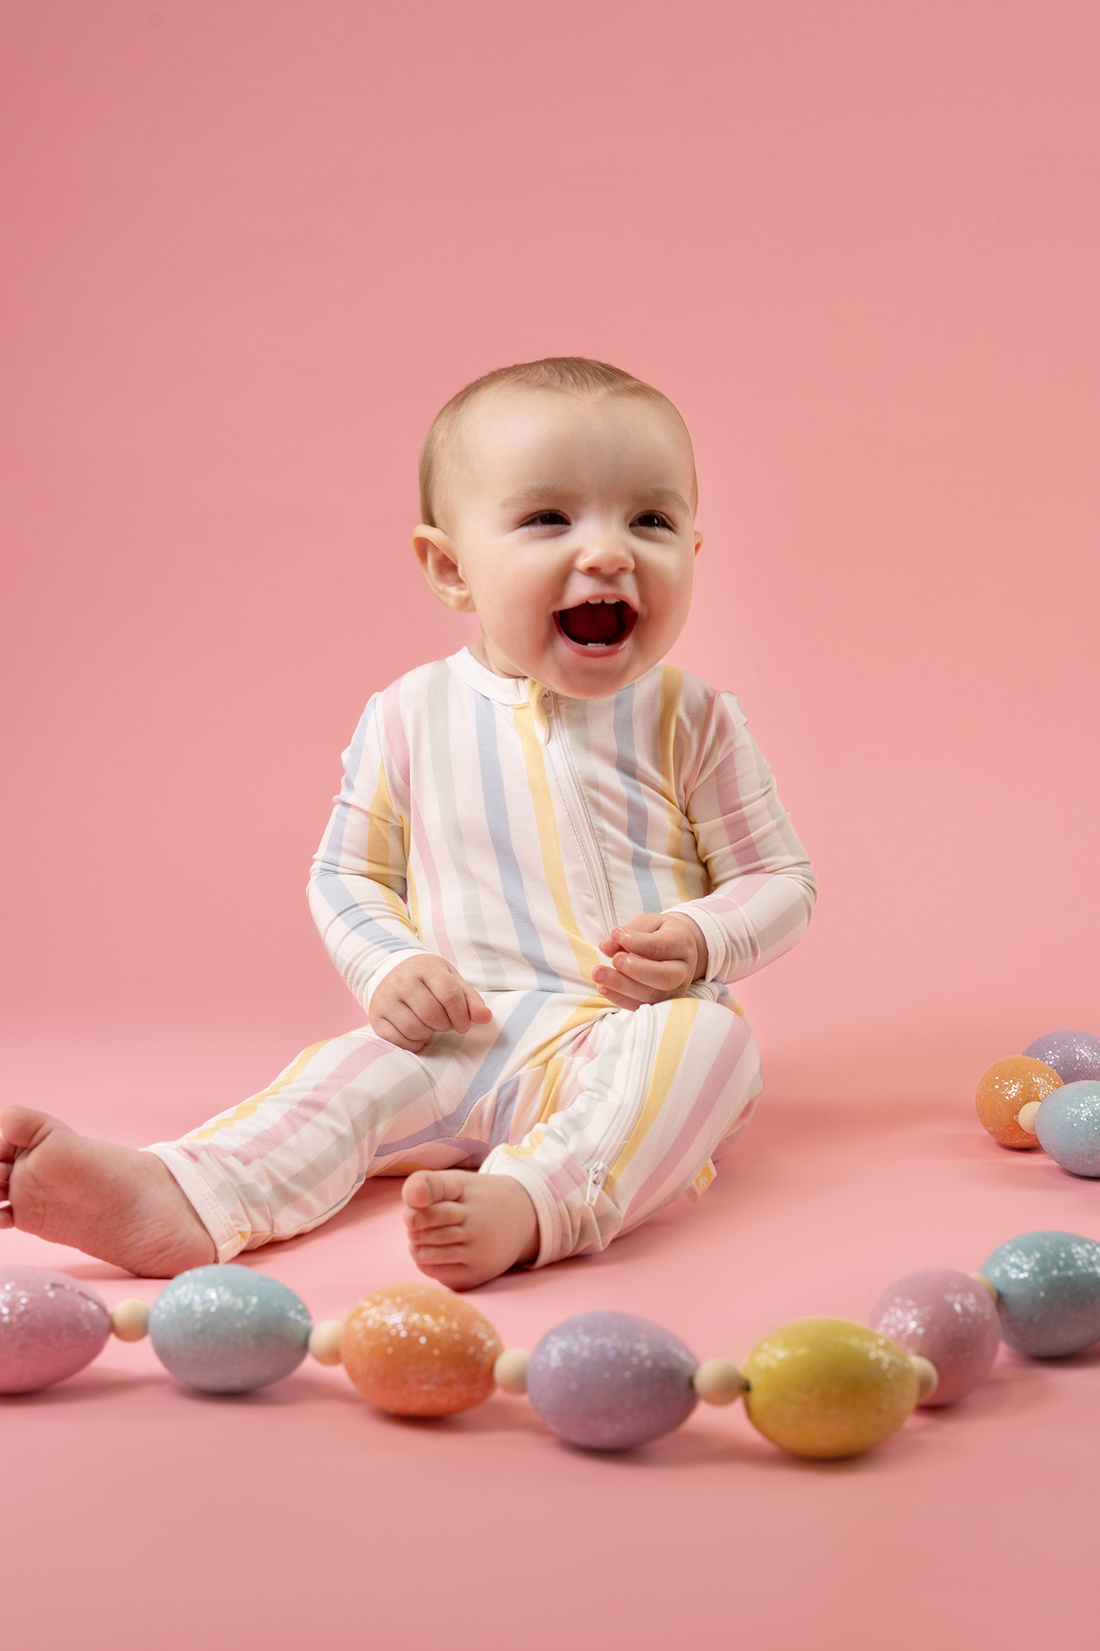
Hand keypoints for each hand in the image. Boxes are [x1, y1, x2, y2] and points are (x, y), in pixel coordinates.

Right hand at [370, 956, 491, 1051]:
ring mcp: (386, 999)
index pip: (449, 994)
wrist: (390, 970)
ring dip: (429, 1034)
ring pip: (414, 1028)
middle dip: (445, 1025)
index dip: (461, 1014)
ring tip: (430, 1027)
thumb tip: (485, 1018)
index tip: (464, 1025)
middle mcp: (402, 981)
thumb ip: (470, 999)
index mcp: (425, 968)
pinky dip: (413, 1043)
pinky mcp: (376, 1017)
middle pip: (432, 1014)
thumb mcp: (450, 979)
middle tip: (445, 1024)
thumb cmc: (427, 978)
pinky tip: (418, 1035)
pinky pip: (398, 1040)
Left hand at [593, 913, 708, 1009]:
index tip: (616, 935)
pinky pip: (640, 1006)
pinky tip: (603, 987)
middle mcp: (682, 971)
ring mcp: (674, 990)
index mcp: (682, 944)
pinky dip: (619, 999)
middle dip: (636, 970)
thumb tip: (608, 944)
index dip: (638, 943)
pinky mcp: (661, 1003)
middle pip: (664, 977)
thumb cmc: (661, 933)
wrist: (678, 950)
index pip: (662, 946)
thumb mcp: (649, 924)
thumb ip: (631, 932)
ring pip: (651, 995)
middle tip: (614, 960)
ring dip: (621, 986)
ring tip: (599, 974)